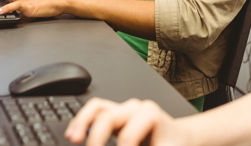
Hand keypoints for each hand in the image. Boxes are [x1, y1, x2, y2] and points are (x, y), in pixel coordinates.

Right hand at [65, 98, 190, 145]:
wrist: (178, 139)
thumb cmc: (173, 145)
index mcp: (150, 114)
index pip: (127, 135)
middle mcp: (134, 108)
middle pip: (108, 117)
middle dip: (96, 138)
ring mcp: (123, 109)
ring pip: (97, 108)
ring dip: (82, 123)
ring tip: (73, 138)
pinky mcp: (115, 116)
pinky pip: (94, 113)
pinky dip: (82, 122)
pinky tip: (73, 135)